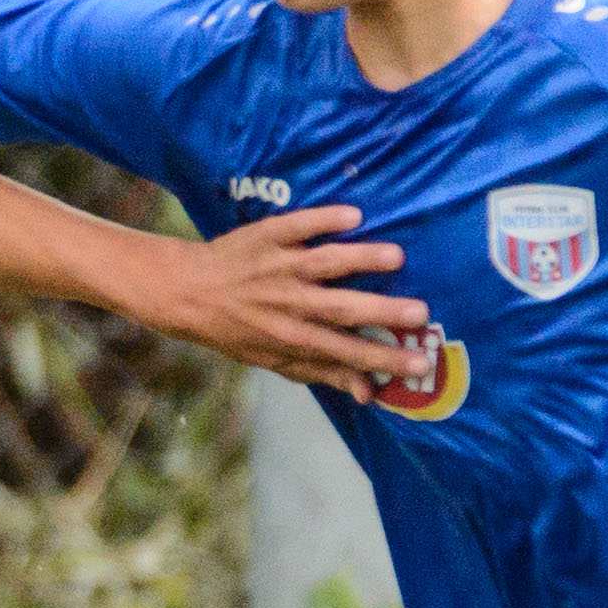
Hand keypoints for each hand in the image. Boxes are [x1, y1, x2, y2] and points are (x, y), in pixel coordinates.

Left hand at [125, 207, 426, 398]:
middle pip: (340, 309)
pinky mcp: (267, 236)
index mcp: (292, 337)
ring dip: (360, 259)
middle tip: (422, 313)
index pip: (346, 351)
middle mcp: (287, 303)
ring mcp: (278, 267)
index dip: (384, 359)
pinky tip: (354, 215)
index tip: (422, 364)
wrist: (186, 292)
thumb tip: (369, 392)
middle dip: (381, 312)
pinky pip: (298, 226)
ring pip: (324, 263)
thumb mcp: (274, 359)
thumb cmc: (238, 330)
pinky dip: (324, 219)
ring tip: (397, 257)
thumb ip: (321, 373)